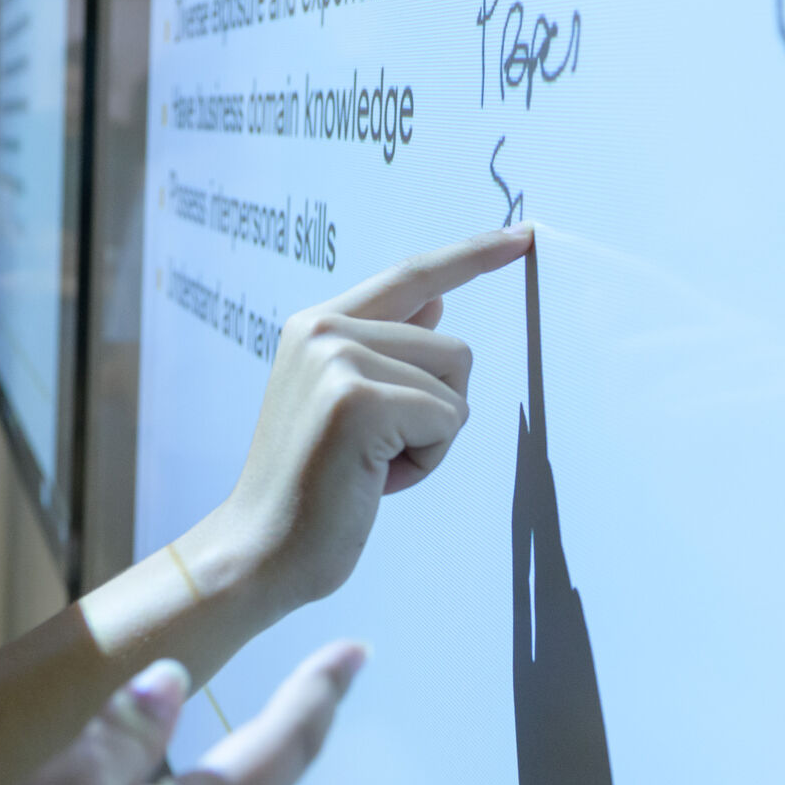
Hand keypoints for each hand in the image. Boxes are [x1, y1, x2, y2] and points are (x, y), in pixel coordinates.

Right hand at [188, 228, 531, 614]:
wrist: (261, 549)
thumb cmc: (312, 487)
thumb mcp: (347, 404)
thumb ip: (387, 348)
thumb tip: (438, 302)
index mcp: (317, 325)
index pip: (411, 276)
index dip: (473, 255)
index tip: (523, 235)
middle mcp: (324, 329)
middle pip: (453, 347)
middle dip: (437, 412)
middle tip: (374, 456)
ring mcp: (338, 359)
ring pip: (455, 384)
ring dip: (432, 439)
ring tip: (371, 467)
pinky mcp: (357, 400)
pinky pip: (446, 419)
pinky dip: (426, 461)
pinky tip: (374, 481)